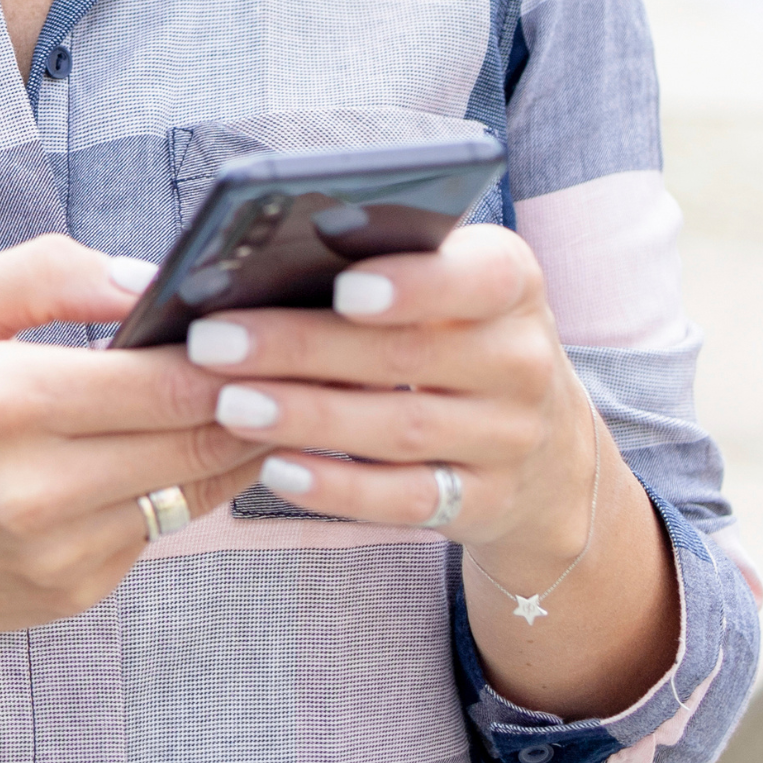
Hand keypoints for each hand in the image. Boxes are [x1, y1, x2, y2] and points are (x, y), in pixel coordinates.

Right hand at [0, 235, 265, 695]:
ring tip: (256, 400)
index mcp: (8, 400)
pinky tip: (183, 451)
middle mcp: (38, 487)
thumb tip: (145, 276)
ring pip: (194, 491)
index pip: (167, 382)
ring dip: (235, 445)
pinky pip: (159, 531)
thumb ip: (46, 273)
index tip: (260, 327)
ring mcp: (60, 551)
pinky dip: (182, 488)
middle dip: (253, 397)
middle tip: (288, 359)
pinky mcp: (73, 591)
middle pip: (198, 439)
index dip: (231, 355)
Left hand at [192, 225, 679, 716]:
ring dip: (306, 417)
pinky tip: (277, 470)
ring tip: (229, 404)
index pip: (478, 278)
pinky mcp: (484, 503)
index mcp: (511, 284)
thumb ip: (382, 264)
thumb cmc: (459, 335)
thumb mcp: (449, 287)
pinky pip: (407, 500)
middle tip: (214, 342)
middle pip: (407, 355)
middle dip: (301, 347)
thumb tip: (265, 258)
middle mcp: (521, 360)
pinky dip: (339, 487)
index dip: (412, 284)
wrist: (549, 449)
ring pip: (400, 429)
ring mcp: (509, 439)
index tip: (341, 289)